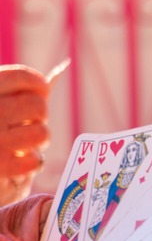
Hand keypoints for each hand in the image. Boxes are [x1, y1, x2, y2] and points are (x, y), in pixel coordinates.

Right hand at [0, 65, 53, 204]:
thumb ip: (12, 92)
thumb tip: (49, 82)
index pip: (22, 78)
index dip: (38, 85)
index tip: (40, 91)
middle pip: (38, 106)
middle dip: (39, 116)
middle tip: (27, 124)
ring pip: (41, 134)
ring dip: (37, 142)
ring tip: (22, 144)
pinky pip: (34, 161)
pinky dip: (30, 163)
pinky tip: (16, 162)